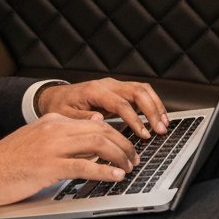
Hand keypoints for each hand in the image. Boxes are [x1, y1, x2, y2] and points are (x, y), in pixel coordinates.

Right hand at [0, 114, 138, 207]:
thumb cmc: (5, 162)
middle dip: (124, 145)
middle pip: (101, 131)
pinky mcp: (47, 167)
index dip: (116, 134)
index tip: (127, 146)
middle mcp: (54, 128)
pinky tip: (115, 177)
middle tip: (135, 159)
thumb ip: (60, 136)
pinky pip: (84, 167)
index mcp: (52, 120)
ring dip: (119, 156)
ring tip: (129, 167)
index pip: (94, 122)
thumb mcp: (35, 140)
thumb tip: (89, 136)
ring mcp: (50, 147)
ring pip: (97, 144)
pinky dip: (104, 171)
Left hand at [37, 78, 168, 138]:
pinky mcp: (118, 91)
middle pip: (137, 91)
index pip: (121, 103)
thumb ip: (81, 119)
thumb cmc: (59, 106)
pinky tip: (158, 118)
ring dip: (155, 106)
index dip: (134, 119)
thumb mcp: (64, 115)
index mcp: (94, 91)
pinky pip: (140, 94)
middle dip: (152, 110)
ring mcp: (114, 86)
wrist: (55, 96)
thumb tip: (100, 122)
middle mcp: (107, 85)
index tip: (143, 134)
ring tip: (164, 124)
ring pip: (142, 89)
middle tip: (160, 129)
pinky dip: (151, 104)